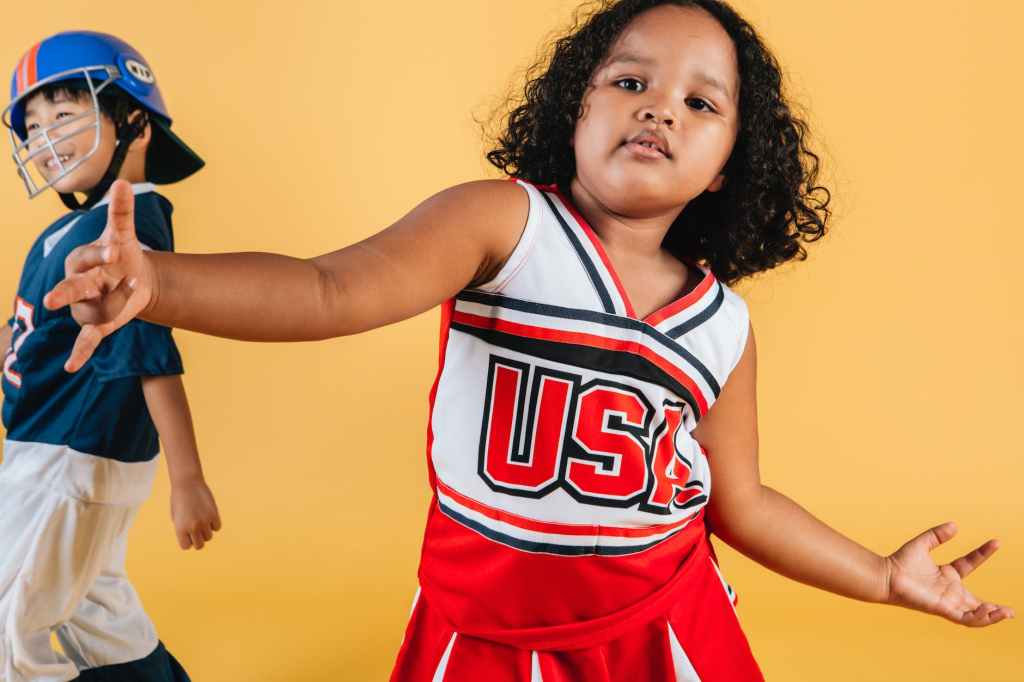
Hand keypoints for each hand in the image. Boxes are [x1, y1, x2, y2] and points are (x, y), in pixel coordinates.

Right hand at [43, 179, 154, 372]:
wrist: (132, 279)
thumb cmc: (122, 255)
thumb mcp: (123, 234)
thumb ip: (122, 211)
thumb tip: (122, 181)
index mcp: (85, 260)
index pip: (88, 257)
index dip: (100, 254)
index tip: (114, 253)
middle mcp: (80, 283)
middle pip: (69, 288)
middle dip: (63, 293)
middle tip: (52, 300)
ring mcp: (87, 305)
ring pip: (87, 312)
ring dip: (103, 312)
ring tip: (122, 305)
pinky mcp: (98, 325)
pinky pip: (86, 340)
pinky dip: (80, 353)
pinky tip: (71, 367)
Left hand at [170, 477, 222, 549]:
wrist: (187, 483)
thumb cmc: (179, 499)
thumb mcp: (176, 517)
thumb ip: (183, 530)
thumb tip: (193, 539)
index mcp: (180, 529)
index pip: (186, 547)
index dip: (187, 541)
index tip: (187, 534)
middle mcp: (192, 527)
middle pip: (199, 545)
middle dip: (198, 540)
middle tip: (196, 531)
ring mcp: (204, 521)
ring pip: (209, 537)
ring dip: (206, 531)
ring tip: (202, 520)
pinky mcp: (214, 514)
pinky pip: (217, 527)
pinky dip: (214, 524)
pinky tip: (209, 515)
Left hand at [884, 521, 1013, 626]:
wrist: (886, 575)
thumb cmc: (900, 562)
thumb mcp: (922, 544)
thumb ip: (937, 535)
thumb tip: (955, 525)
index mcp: (946, 575)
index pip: (970, 564)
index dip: (982, 553)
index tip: (996, 541)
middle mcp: (949, 590)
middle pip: (977, 603)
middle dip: (995, 608)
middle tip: (1012, 611)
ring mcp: (947, 601)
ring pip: (974, 615)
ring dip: (991, 615)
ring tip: (1007, 613)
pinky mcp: (942, 609)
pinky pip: (964, 618)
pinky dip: (979, 617)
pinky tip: (989, 611)